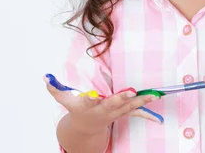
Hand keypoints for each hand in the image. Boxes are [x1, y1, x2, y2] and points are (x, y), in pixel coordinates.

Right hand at [44, 77, 160, 134]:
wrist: (87, 128)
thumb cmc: (77, 110)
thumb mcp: (65, 101)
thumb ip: (55, 89)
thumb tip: (44, 77)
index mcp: (88, 106)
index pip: (89, 102)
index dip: (91, 99)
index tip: (94, 96)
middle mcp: (103, 111)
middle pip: (114, 104)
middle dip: (123, 99)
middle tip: (132, 93)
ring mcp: (115, 113)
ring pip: (129, 107)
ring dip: (142, 102)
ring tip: (154, 95)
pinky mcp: (123, 113)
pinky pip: (136, 113)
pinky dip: (148, 114)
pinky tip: (159, 118)